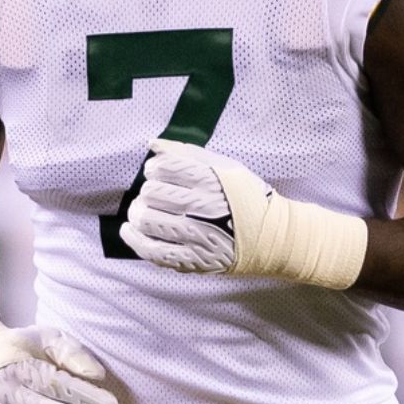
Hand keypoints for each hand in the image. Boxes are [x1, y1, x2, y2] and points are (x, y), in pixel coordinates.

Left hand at [119, 139, 262, 273]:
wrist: (273, 238)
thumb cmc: (247, 198)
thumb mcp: (225, 167)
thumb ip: (187, 153)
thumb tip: (152, 144)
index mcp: (210, 180)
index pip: (163, 168)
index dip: (155, 169)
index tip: (160, 174)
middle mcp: (202, 206)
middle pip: (150, 193)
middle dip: (148, 191)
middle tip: (155, 196)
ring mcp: (196, 235)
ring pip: (146, 219)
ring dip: (139, 213)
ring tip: (145, 211)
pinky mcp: (192, 259)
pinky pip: (151, 250)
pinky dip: (134, 239)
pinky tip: (131, 230)